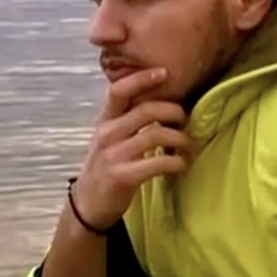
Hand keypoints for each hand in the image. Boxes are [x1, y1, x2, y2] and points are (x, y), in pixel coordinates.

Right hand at [71, 67, 192, 230]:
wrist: (88, 204)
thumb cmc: (106, 166)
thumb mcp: (110, 137)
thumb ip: (128, 119)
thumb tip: (161, 101)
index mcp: (105, 120)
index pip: (119, 90)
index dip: (142, 78)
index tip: (165, 72)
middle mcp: (107, 133)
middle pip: (147, 110)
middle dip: (174, 112)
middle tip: (186, 122)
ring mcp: (113, 155)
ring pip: (156, 135)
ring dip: (180, 140)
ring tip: (188, 147)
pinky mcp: (123, 177)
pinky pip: (158, 163)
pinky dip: (177, 162)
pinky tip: (182, 165)